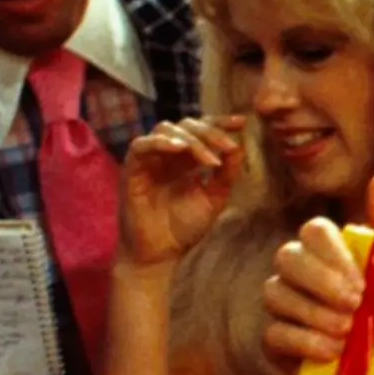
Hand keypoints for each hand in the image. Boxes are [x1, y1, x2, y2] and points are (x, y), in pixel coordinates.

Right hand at [120, 115, 243, 267]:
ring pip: (166, 129)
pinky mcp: (132, 168)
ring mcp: (149, 159)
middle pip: (187, 125)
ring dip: (191, 139)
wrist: (161, 252)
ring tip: (209, 159)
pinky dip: (160, 142)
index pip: (202, 130)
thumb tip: (239, 147)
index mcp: (187, 159)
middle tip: (228, 146)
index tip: (241, 122)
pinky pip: (141, 145)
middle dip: (210, 132)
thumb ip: (226, 174)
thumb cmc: (185, 227)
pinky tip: (179, 148)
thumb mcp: (214, 198)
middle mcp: (167, 154)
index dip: (220, 123)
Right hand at [261, 171, 373, 369]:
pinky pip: (273, 333)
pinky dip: (303, 341)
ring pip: (275, 293)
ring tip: (347, 331)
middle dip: (320, 280)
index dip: (331, 253)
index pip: (313, 231)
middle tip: (355, 304)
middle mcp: (301, 273)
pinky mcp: (279, 344)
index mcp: (331, 250)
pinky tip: (333, 352)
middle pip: (287, 256)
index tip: (363, 282)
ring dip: (312, 312)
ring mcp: (286, 306)